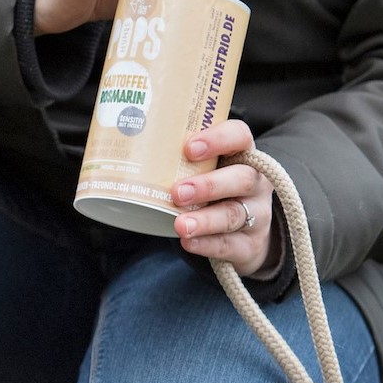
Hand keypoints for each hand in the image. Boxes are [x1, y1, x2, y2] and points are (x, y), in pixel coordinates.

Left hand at [171, 119, 274, 276]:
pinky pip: (230, 245)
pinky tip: (188, 242)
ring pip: (234, 214)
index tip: (189, 148)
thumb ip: (180, 161)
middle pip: (241, 179)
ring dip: (205, 220)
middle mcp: (255, 184)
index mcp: (243, 156)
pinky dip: (207, 244)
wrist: (246, 235)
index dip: (218, 139)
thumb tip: (126, 150)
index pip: (240, 136)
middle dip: (208, 185)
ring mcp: (256, 216)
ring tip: (180, 225)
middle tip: (177, 192)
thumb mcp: (207, 171)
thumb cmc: (216, 193)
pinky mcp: (250, 245)